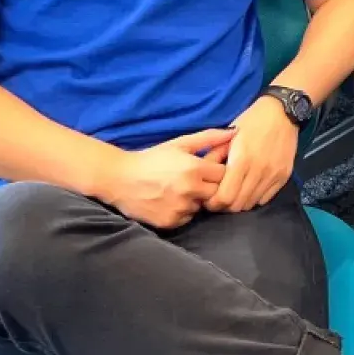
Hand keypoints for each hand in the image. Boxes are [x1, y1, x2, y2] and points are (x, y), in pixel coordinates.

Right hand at [99, 127, 233, 228]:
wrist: (119, 179)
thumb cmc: (152, 158)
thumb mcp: (180, 144)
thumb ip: (209, 138)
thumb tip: (234, 132)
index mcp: (194, 169)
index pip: (225, 174)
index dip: (219, 172)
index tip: (209, 169)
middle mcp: (190, 190)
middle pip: (216, 193)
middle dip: (210, 187)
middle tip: (195, 181)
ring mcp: (180, 208)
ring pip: (202, 207)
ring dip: (196, 200)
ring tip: (179, 190)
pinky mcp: (170, 222)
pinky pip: (187, 218)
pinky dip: (183, 211)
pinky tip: (170, 200)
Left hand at [207, 97, 300, 212]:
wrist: (282, 112)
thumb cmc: (251, 121)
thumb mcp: (228, 135)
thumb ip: (217, 157)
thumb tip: (206, 179)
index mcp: (241, 160)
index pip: (225, 197)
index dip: (214, 202)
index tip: (209, 198)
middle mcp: (258, 171)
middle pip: (238, 205)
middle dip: (225, 206)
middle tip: (220, 198)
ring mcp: (273, 175)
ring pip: (251, 203)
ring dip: (240, 202)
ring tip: (235, 193)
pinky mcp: (284, 176)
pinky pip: (265, 198)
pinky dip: (255, 198)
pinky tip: (249, 188)